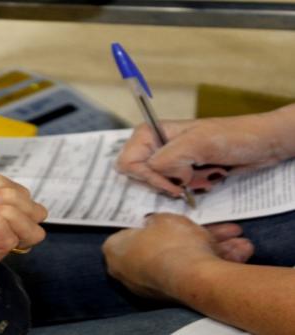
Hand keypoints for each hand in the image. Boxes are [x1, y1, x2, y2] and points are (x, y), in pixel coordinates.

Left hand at [102, 213, 252, 300]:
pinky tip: (242, 251)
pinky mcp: (176, 295)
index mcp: (116, 250)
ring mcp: (153, 284)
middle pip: (163, 246)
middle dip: (192, 233)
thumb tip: (153, 223)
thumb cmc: (171, 242)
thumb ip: (158, 219)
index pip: (127, 233)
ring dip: (213, 246)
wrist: (194, 279)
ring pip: (184, 259)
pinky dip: (215, 260)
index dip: (148, 223)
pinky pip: (194, 272)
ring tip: (238, 236)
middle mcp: (129, 271)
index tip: (163, 216)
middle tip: (210, 224)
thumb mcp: (165, 219)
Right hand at [116, 114, 281, 195]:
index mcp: (149, 133)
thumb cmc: (233, 136)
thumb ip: (167, 158)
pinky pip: (174, 190)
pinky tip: (209, 178)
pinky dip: (192, 189)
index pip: (128, 163)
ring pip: (159, 186)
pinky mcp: (182, 172)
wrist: (263, 144)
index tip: (174, 183)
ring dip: (185, 186)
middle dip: (168, 182)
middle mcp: (155, 146)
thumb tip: (154, 173)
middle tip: (191, 177)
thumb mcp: (198, 143)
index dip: (149, 177)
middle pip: (141, 177)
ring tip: (207, 174)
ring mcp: (168, 160)